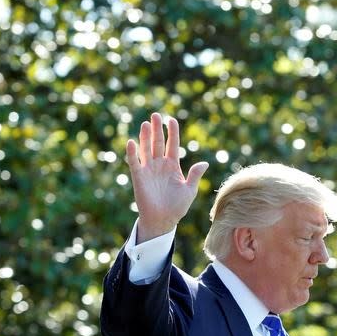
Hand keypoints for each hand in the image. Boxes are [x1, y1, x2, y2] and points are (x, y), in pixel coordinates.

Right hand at [126, 112, 208, 243]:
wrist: (163, 220)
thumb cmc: (177, 207)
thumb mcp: (189, 190)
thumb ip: (195, 176)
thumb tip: (204, 163)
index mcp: (173, 166)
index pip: (173, 144)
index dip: (172, 132)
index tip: (171, 120)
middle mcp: (160, 165)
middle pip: (158, 143)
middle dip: (157, 129)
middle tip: (155, 115)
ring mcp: (148, 170)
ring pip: (146, 149)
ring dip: (144, 137)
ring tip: (145, 123)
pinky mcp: (139, 177)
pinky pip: (134, 162)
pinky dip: (132, 153)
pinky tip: (131, 142)